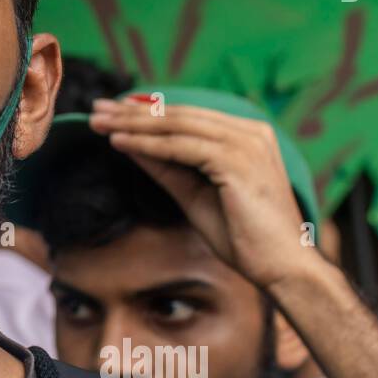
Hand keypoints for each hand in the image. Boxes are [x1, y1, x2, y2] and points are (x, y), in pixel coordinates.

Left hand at [88, 96, 322, 289]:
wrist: (281, 267)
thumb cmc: (242, 236)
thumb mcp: (194, 194)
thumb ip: (166, 167)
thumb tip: (128, 144)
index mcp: (246, 135)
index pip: (187, 115)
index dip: (147, 111)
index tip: (112, 111)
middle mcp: (250, 132)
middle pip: (179, 114)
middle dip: (133, 112)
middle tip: (96, 110)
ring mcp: (247, 143)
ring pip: (177, 125)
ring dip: (133, 124)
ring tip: (98, 123)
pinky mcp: (239, 160)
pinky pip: (182, 147)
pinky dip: (148, 144)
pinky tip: (119, 142)